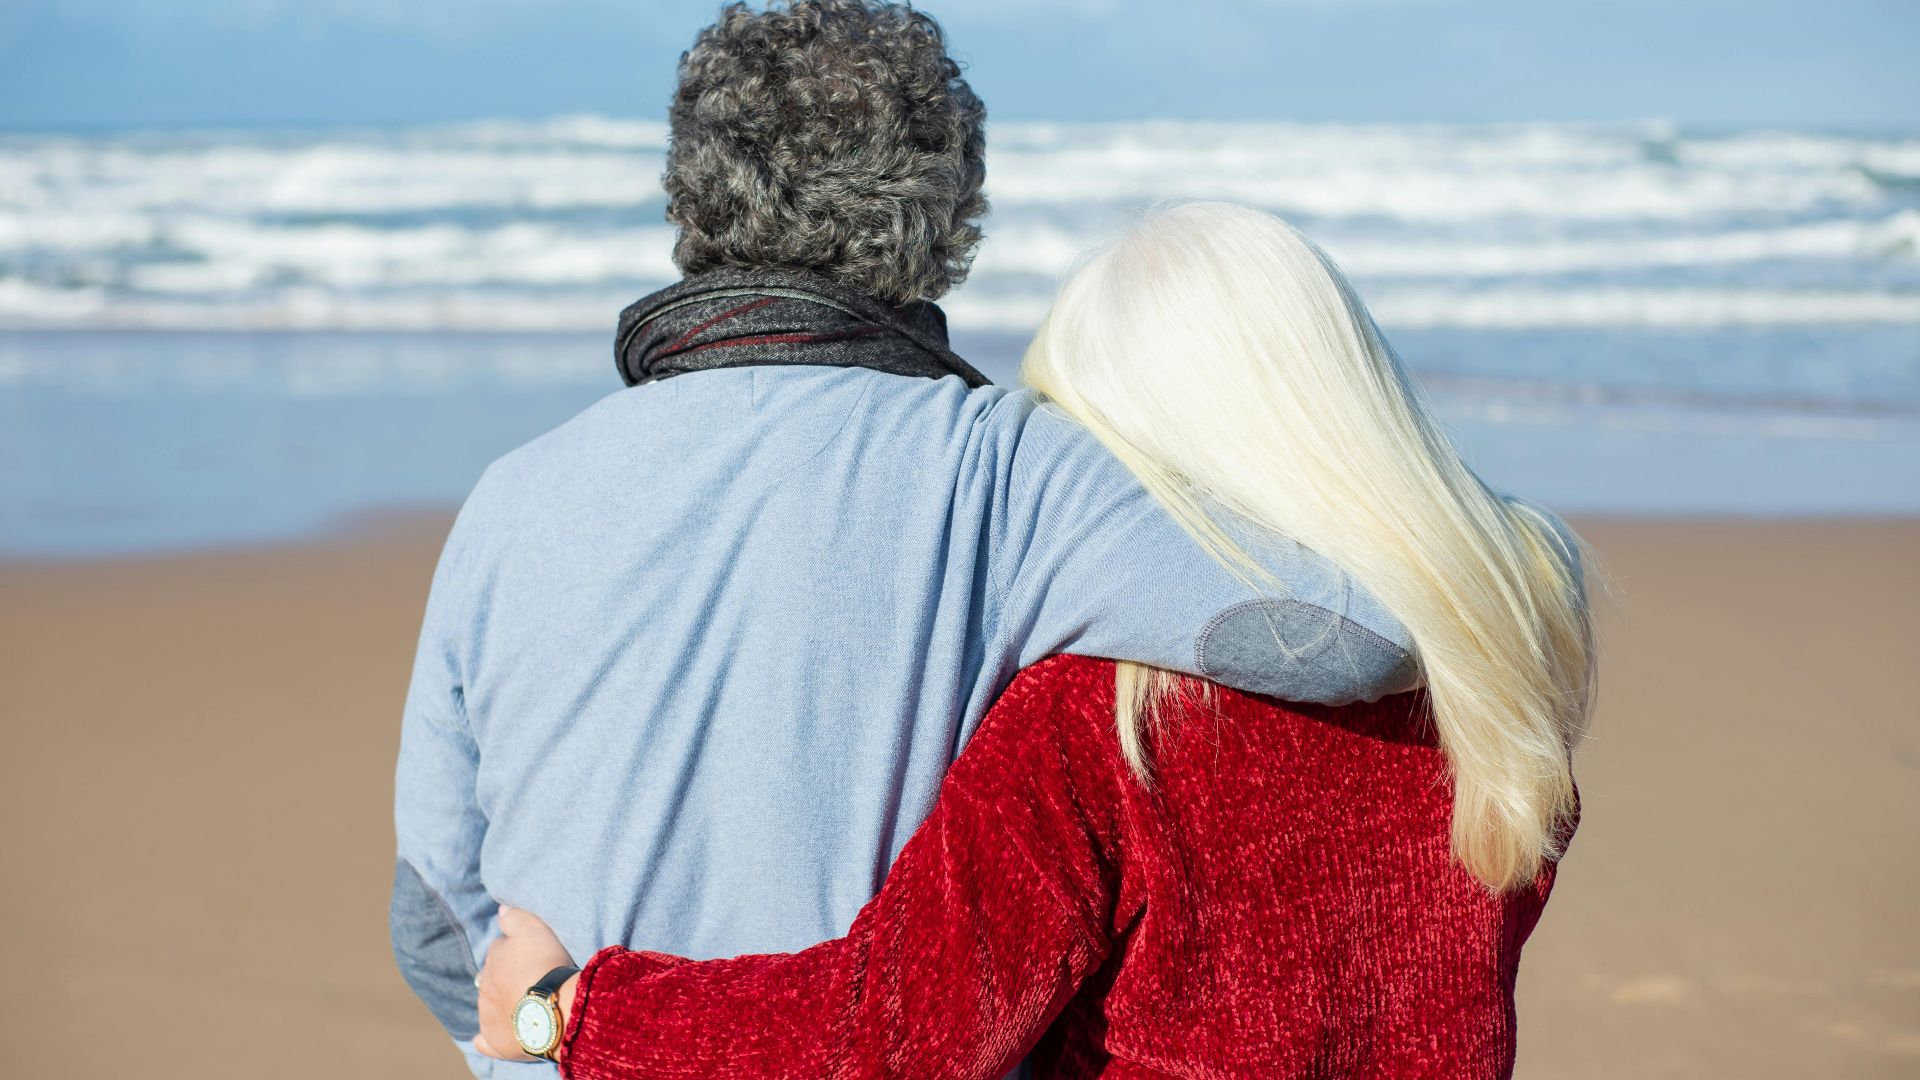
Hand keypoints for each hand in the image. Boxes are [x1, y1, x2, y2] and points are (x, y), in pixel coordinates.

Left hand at [473, 905, 577, 1061]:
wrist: (551, 1007)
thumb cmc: (545, 965)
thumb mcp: (533, 929)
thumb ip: (514, 917)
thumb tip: (501, 910)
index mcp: (493, 959)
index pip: (499, 950)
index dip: (515, 952)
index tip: (530, 955)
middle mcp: (484, 985)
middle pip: (492, 978)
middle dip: (504, 978)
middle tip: (528, 981)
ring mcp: (487, 1013)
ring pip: (489, 1005)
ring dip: (501, 1003)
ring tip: (524, 1005)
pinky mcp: (493, 1039)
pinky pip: (484, 1039)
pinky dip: (487, 1037)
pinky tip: (496, 1034)